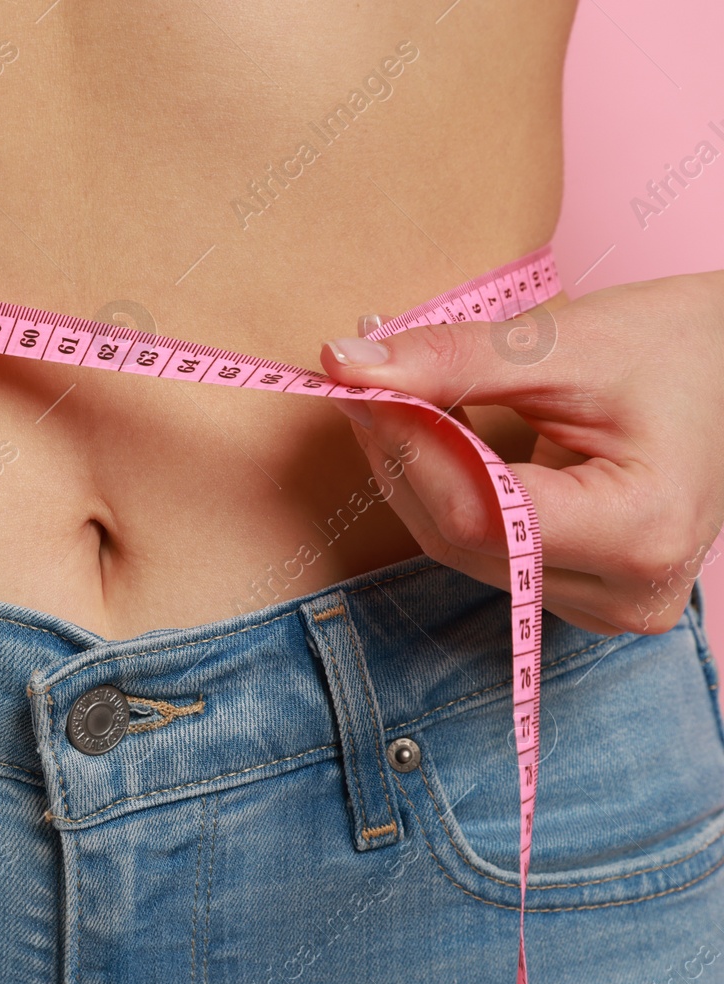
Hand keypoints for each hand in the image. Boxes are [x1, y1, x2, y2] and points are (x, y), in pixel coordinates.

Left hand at [323, 270, 723, 634]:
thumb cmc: (677, 346)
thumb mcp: (563, 342)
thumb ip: (449, 360)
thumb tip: (341, 363)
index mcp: (641, 531)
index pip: (477, 512)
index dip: (405, 447)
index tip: (356, 384)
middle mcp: (626, 594)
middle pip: (461, 538)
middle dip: (400, 456)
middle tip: (360, 380)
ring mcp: (607, 606)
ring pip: (461, 549)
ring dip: (416, 473)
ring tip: (395, 396)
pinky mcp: (584, 595)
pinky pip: (485, 549)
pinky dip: (450, 491)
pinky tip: (434, 435)